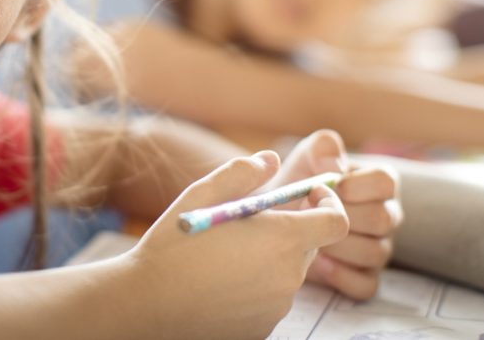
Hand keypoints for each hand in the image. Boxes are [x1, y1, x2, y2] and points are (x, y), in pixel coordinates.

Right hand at [125, 150, 347, 339]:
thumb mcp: (203, 194)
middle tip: (252, 221)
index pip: (337, 221)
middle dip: (291, 227)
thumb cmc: (174, 244)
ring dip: (270, 257)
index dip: (328, 202)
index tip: (307, 194)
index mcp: (281, 240)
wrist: (146, 304)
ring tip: (227, 252)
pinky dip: (257, 285)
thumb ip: (242, 171)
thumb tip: (271, 160)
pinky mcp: (262, 328)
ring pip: (288, 271)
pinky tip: (221, 280)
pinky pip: (271, 298)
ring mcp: (276, 307)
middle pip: (310, 245)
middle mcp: (287, 277)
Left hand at [266, 129, 401, 299]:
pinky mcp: (366, 278)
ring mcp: (379, 249)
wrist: (276, 218)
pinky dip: (341, 276)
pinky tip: (318, 263)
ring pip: (376, 252)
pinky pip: (366, 285)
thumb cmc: (298, 183)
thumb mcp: (307, 156)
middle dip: (343, 216)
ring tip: (311, 237)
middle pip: (383, 219)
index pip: (386, 181)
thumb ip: (323, 147)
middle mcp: (386, 216)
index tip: (330, 187)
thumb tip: (336, 166)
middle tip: (310, 213)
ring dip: (338, 245)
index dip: (357, 184)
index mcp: (378, 183)